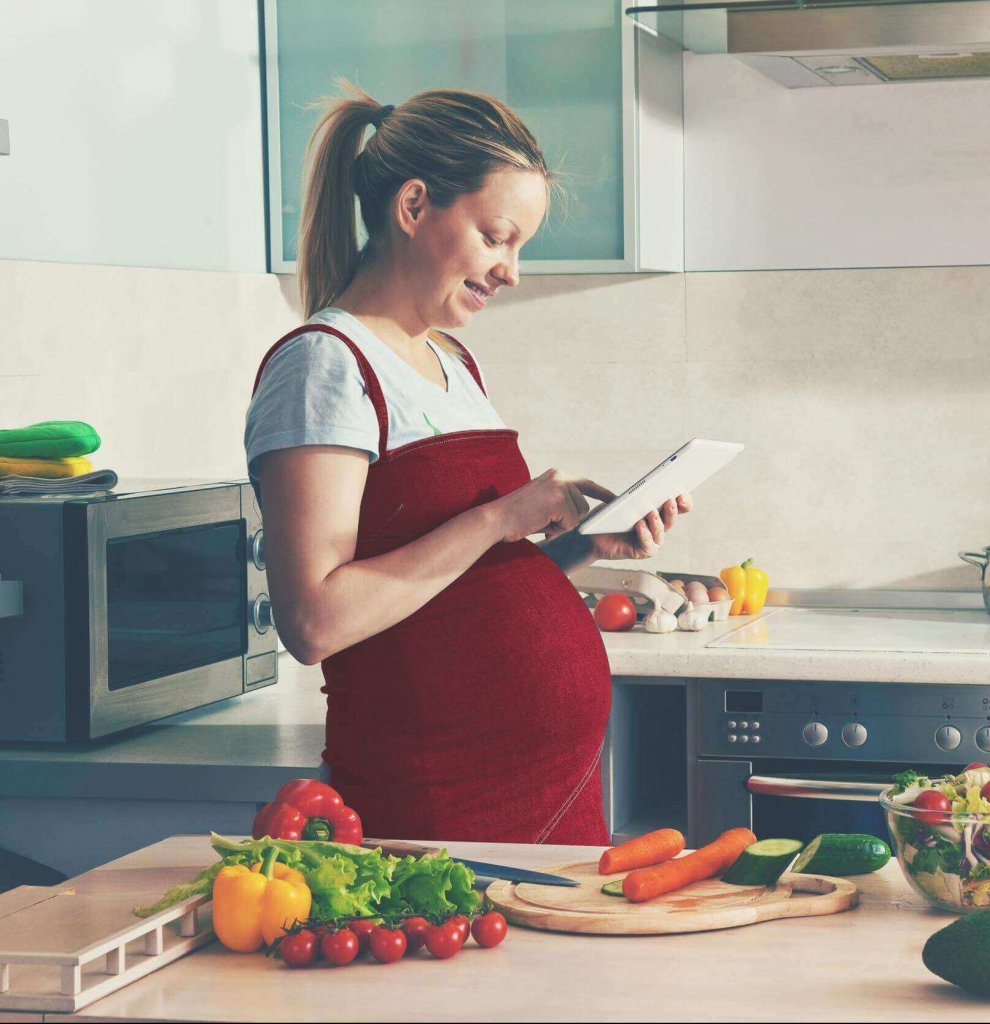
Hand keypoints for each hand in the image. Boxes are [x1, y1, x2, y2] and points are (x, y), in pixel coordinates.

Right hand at [494, 468, 615, 543]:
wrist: (496, 519)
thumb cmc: (516, 516)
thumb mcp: (542, 501)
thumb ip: (561, 501)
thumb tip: (581, 512)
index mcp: (556, 475)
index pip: (586, 484)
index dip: (602, 494)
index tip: (616, 500)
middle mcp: (559, 477)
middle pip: (583, 506)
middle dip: (567, 520)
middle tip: (544, 520)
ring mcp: (559, 488)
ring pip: (577, 516)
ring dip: (561, 525)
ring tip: (540, 520)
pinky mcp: (558, 501)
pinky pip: (570, 524)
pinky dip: (556, 530)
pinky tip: (540, 524)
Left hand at [590, 493, 692, 560]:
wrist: (590, 537)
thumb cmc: (607, 516)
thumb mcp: (620, 501)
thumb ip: (635, 496)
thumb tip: (647, 489)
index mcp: (658, 512)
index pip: (679, 506)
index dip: (684, 500)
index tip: (682, 490)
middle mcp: (658, 527)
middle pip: (672, 518)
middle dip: (672, 509)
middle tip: (670, 498)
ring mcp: (652, 540)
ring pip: (660, 531)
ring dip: (656, 521)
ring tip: (650, 511)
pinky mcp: (642, 552)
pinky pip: (648, 544)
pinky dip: (644, 534)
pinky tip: (639, 524)